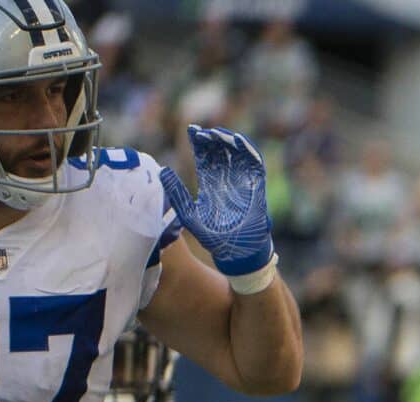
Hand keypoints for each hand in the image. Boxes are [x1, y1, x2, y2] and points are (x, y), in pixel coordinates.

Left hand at [160, 125, 274, 277]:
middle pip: (220, 152)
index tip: (192, 129)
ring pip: (237, 154)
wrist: (239, 255)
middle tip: (204, 130)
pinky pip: (256, 165)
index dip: (199, 142)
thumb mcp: (190, 216)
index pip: (204, 157)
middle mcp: (227, 181)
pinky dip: (250, 151)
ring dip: (229, 141)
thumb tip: (162, 171)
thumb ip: (177, 194)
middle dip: (213, 138)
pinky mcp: (257, 188)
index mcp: (210, 185)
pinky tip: (239, 141)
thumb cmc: (216, 240)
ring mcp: (243, 183)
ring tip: (219, 133)